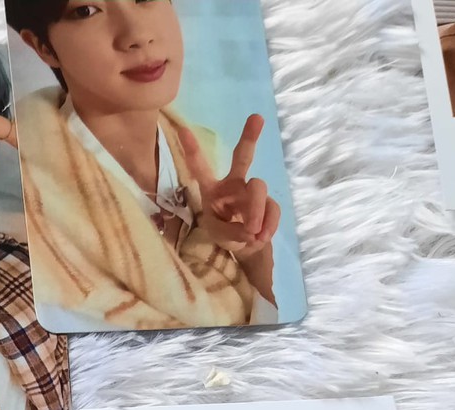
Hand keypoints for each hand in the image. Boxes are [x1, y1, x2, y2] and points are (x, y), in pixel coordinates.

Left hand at [178, 114, 279, 260]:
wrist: (246, 247)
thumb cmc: (225, 234)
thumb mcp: (218, 235)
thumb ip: (230, 232)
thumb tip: (252, 228)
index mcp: (212, 189)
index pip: (201, 168)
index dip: (192, 150)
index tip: (182, 130)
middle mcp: (233, 184)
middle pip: (242, 158)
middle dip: (249, 138)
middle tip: (257, 118)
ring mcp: (252, 191)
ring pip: (258, 187)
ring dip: (256, 211)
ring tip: (253, 233)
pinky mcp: (269, 202)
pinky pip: (272, 208)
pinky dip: (268, 224)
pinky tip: (262, 237)